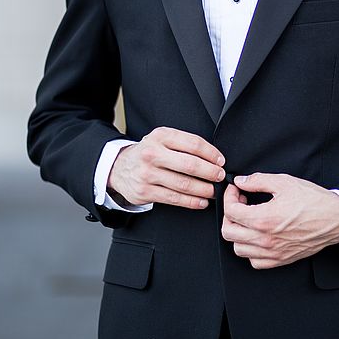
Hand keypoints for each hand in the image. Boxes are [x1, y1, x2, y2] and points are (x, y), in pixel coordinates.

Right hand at [107, 127, 224, 209]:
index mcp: (160, 136)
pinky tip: (201, 201)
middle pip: (190, 165)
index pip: (193, 144)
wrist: (119, 167)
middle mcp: (152, 154)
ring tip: (213, 191)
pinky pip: (174, 198)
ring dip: (204, 189)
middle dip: (210, 172)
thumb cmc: (148, 153)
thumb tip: (213, 158)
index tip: (220, 161)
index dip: (211, 154)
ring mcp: (147, 174)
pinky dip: (192, 202)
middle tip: (220, 176)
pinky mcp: (145, 192)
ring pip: (183, 184)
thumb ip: (183, 144)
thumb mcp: (161, 140)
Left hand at [221, 173, 338, 268]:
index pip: (230, 211)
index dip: (229, 197)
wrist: (336, 218)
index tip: (236, 190)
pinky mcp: (280, 259)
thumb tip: (241, 181)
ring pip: (238, 249)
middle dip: (229, 215)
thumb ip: (258, 180)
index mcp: (264, 219)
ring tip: (247, 220)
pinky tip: (257, 237)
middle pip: (228, 232)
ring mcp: (272, 252)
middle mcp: (265, 239)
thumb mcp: (284, 182)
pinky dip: (250, 250)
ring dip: (238, 233)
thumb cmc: (314, 201)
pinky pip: (254, 261)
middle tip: (239, 204)